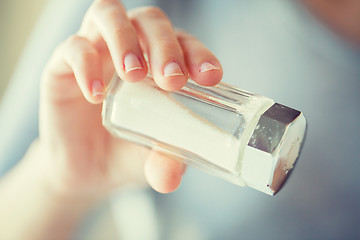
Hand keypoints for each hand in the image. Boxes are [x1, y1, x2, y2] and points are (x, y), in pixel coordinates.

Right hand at [38, 0, 222, 198]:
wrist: (87, 170)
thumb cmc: (128, 153)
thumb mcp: (152, 160)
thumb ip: (165, 163)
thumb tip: (173, 177)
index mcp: (160, 64)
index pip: (184, 42)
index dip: (198, 53)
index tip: (210, 77)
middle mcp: (131, 50)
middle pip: (149, 20)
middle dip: (164, 45)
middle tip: (172, 80)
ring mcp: (97, 52)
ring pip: (109, 14)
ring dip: (125, 40)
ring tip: (133, 76)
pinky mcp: (63, 67)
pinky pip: (73, 49)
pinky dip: (85, 65)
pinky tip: (96, 95)